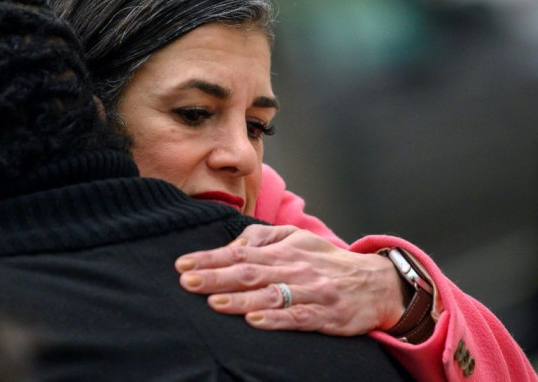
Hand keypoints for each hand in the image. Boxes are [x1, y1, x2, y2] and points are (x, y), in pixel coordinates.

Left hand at [175, 225, 405, 335]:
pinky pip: (298, 317)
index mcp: (284, 249)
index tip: (183, 264)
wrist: (375, 282)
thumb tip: (231, 244)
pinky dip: (276, 319)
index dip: (210, 258)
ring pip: (270, 295)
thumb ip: (262, 237)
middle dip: (215, 277)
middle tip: (187, 282)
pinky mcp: (326, 315)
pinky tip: (255, 321)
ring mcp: (311, 291)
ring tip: (213, 301)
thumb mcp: (296, 238)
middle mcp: (294, 268)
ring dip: (240, 299)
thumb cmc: (325, 261)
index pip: (240, 252)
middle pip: (249, 272)